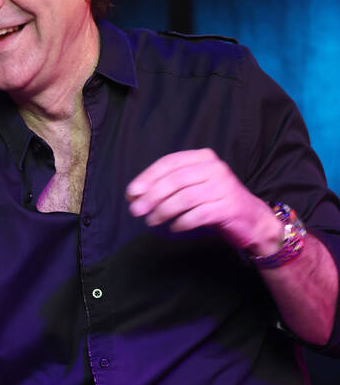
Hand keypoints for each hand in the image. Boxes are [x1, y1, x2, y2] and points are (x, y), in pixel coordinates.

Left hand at [125, 148, 282, 254]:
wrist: (253, 220)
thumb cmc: (215, 202)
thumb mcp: (192, 186)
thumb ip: (168, 185)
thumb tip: (135, 195)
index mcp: (203, 157)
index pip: (169, 163)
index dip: (147, 178)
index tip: (132, 193)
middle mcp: (215, 168)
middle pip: (175, 180)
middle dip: (151, 196)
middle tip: (136, 210)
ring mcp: (224, 187)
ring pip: (184, 197)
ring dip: (163, 211)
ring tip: (152, 220)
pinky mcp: (229, 207)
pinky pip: (197, 214)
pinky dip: (181, 222)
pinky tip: (173, 227)